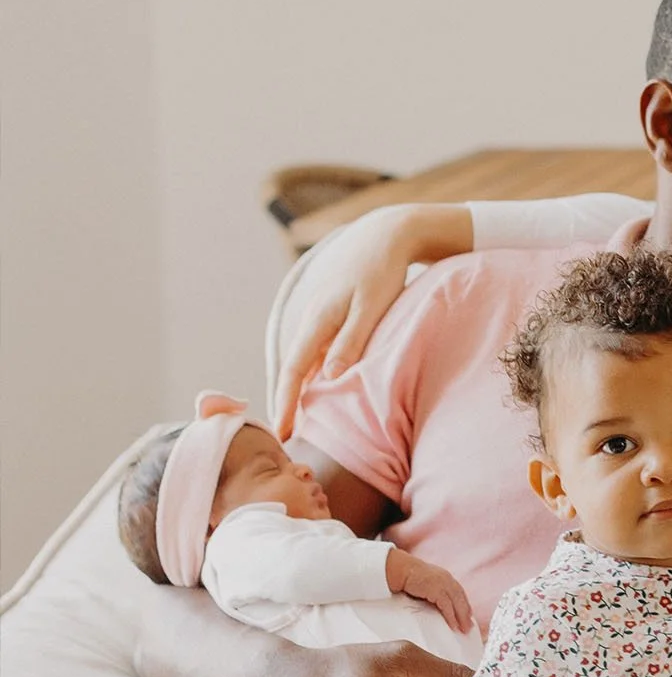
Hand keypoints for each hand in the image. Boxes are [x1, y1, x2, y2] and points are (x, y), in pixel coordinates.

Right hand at [273, 203, 470, 433]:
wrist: (385, 234)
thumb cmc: (382, 270)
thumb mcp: (371, 305)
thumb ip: (352, 340)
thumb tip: (329, 376)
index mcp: (318, 320)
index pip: (293, 371)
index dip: (285, 403)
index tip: (282, 433)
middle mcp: (312, 321)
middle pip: (293, 371)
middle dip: (286, 404)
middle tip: (284, 441)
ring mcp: (320, 319)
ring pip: (305, 363)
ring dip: (299, 392)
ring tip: (298, 425)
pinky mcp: (332, 318)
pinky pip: (317, 354)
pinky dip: (314, 375)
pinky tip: (319, 392)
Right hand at [388, 549, 474, 635]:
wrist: (399, 570)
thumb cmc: (408, 578)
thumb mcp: (426, 584)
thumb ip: (434, 592)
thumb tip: (437, 606)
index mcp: (445, 577)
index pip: (459, 593)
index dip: (464, 605)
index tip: (468, 616)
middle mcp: (447, 579)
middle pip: (461, 598)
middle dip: (466, 613)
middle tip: (469, 627)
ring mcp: (442, 583)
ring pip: (457, 602)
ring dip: (461, 617)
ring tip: (464, 629)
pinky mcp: (436, 589)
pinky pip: (446, 606)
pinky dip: (451, 616)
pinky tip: (453, 625)